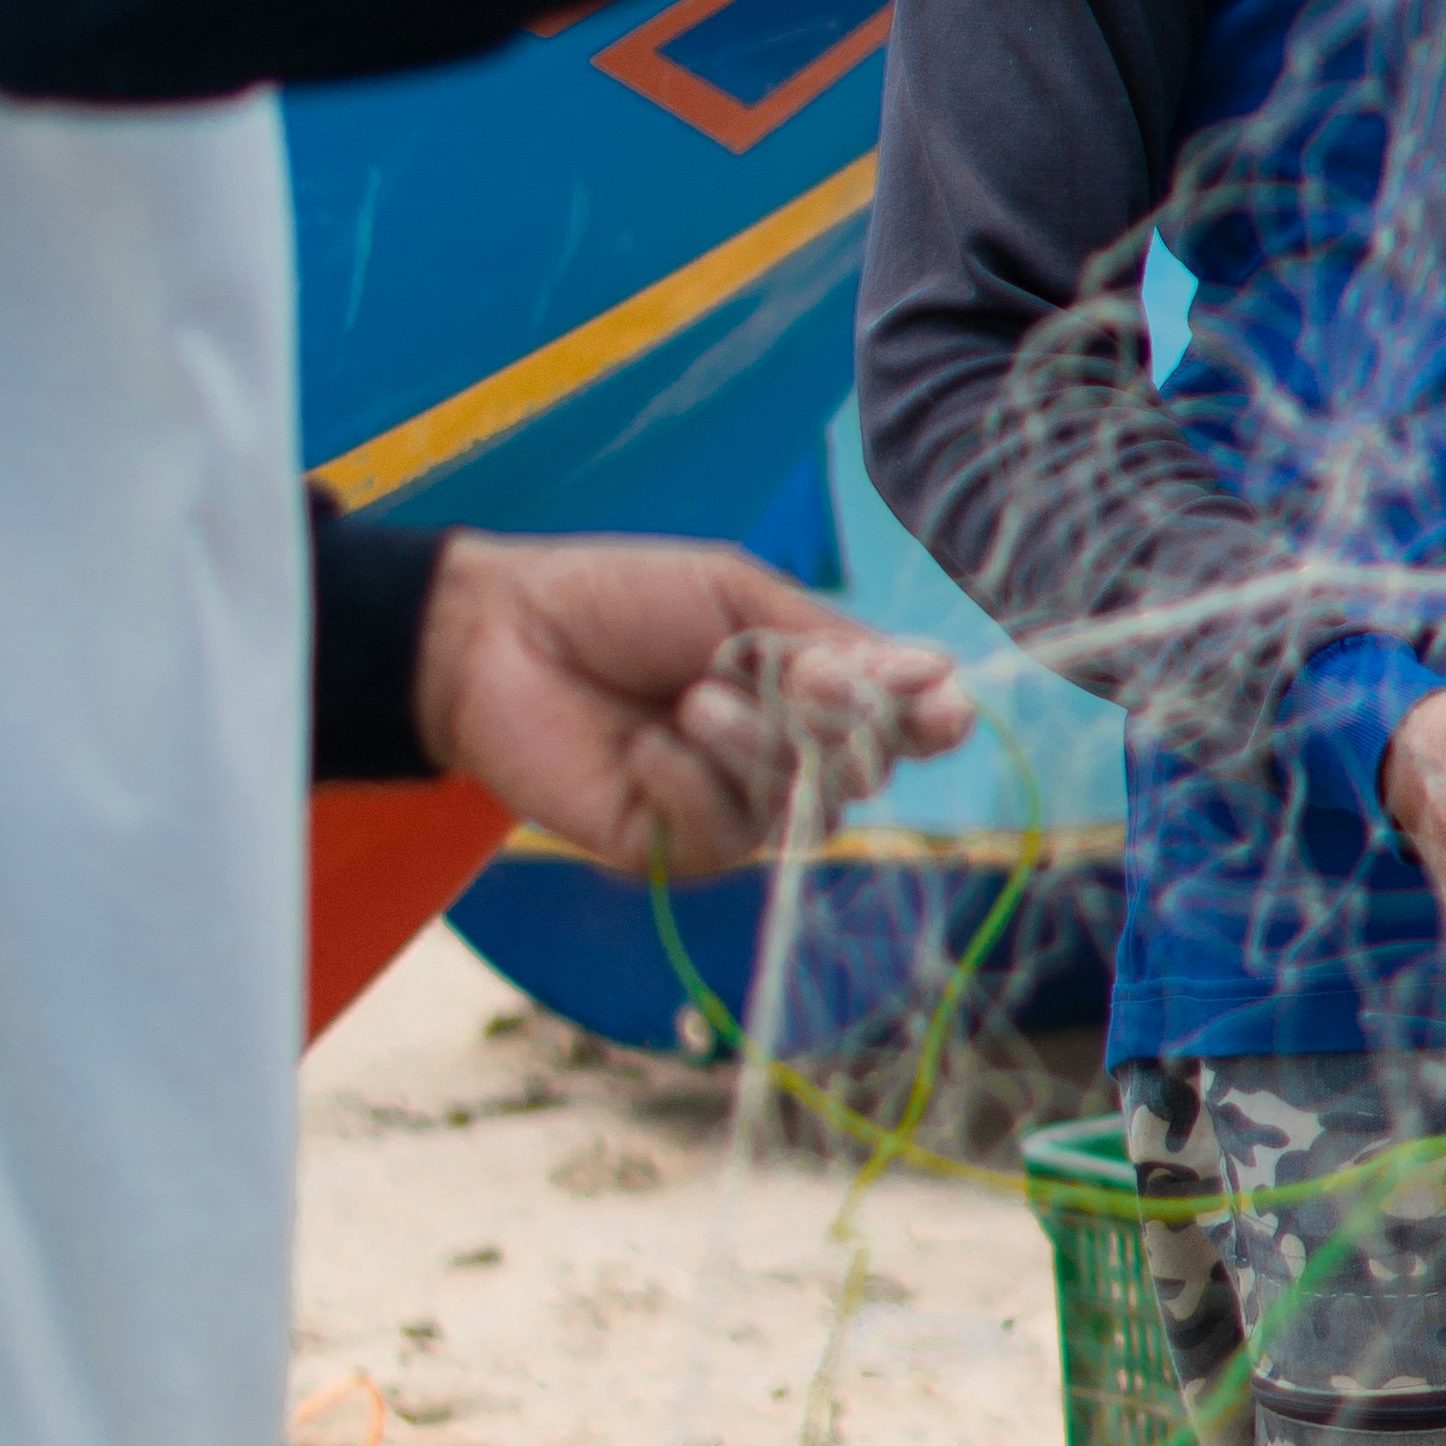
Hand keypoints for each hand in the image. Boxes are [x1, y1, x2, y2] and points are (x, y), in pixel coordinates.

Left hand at [411, 535, 969, 879]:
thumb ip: (830, 640)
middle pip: (866, 771)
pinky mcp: (673, 849)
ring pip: (802, 812)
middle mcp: (783, 754)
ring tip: (692, 698)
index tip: (943, 708)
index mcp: (809, 685)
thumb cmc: (618, 602)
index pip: (899, 720)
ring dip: (757, 747)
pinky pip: (725, 837)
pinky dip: (691, 783)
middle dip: (840, 726)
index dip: (931, 720)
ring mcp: (731, 807)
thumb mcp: (737, 596)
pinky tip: (645, 747)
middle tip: (798, 678)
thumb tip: (938, 675)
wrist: (502, 636)